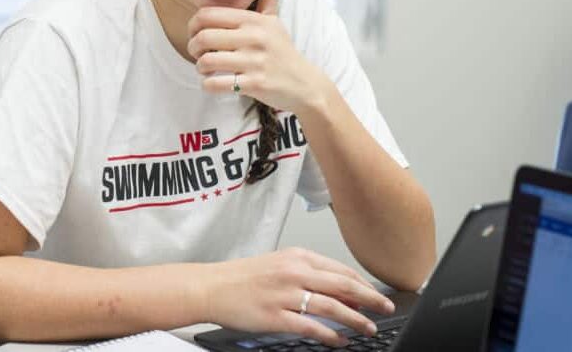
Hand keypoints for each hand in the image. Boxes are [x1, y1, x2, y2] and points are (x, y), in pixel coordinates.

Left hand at [186, 0, 330, 115]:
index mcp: (254, 20)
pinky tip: (212, 82)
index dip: (193, 25)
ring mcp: (255, 61)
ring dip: (199, 67)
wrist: (304, 84)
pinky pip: (217, 83)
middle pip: (203, 37)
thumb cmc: (282, 51)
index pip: (208, 14)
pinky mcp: (256, 83)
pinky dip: (208, 85)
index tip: (195, 34)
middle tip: (197, 53)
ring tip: (204, 69)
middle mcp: (254, 37)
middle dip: (193, 47)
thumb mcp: (275, 22)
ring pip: (207, 61)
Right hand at [201, 247, 395, 346]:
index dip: (363, 284)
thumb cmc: (242, 276)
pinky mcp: (276, 316)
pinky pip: (312, 327)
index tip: (377, 294)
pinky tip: (340, 341)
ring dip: (356, 319)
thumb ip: (307, 274)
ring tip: (369, 328)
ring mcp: (285, 294)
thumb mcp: (277, 264)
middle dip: (370, 299)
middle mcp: (293, 272)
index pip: (340, 269)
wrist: (211, 286)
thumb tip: (338, 290)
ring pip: (332, 307)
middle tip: (386, 308)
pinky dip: (331, 336)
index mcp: (296, 257)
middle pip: (343, 286)